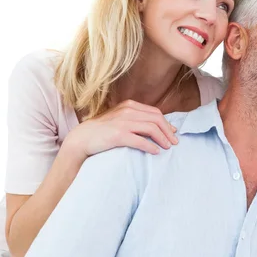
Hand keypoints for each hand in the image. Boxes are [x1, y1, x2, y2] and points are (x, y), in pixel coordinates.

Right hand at [62, 100, 177, 160]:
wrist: (81, 139)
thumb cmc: (102, 131)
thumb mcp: (119, 118)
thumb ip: (134, 119)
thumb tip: (154, 126)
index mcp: (129, 105)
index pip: (155, 112)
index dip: (166, 123)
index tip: (173, 133)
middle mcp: (127, 111)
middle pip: (156, 119)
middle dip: (168, 131)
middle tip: (174, 143)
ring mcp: (123, 122)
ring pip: (151, 128)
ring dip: (162, 138)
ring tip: (167, 147)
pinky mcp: (118, 135)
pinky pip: (140, 140)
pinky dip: (151, 146)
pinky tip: (155, 152)